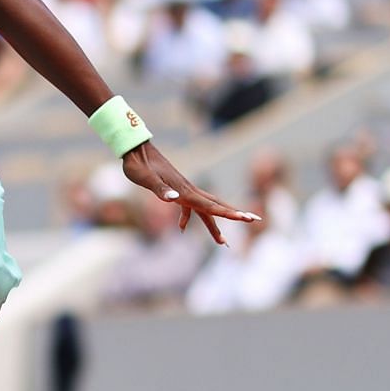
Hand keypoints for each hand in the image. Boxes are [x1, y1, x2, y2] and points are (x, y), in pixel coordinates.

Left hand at [121, 142, 258, 243]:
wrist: (135, 148)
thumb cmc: (138, 164)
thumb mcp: (145, 178)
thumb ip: (160, 189)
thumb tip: (174, 199)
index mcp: (184, 191)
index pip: (211, 205)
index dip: (229, 213)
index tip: (246, 218)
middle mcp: (188, 189)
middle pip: (215, 206)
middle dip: (234, 215)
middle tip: (254, 221)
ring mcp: (183, 189)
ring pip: (204, 208)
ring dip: (214, 224)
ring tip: (222, 242)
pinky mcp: (175, 188)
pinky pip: (188, 206)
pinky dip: (188, 218)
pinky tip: (181, 228)